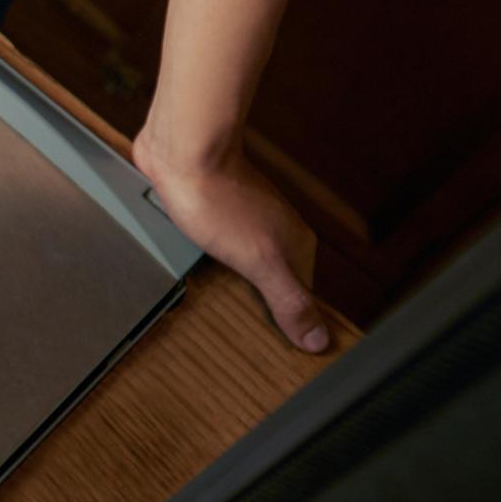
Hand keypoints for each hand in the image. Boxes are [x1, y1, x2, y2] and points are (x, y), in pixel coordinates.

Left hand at [134, 130, 328, 353]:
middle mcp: (276, 229)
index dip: (292, 322)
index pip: (303, 295)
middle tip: (250, 335)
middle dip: (264, 303)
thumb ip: (288, 299)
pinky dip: (215, 261)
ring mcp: (247, 217)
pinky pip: (222, 244)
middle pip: (278, 278)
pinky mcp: (217, 208)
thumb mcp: (258, 260)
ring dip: (239, 283)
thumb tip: (318, 338)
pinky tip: (203, 270)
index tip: (286, 349)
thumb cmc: (216, 199)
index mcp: (295, 244)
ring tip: (229, 307)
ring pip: (250, 260)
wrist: (182, 152)